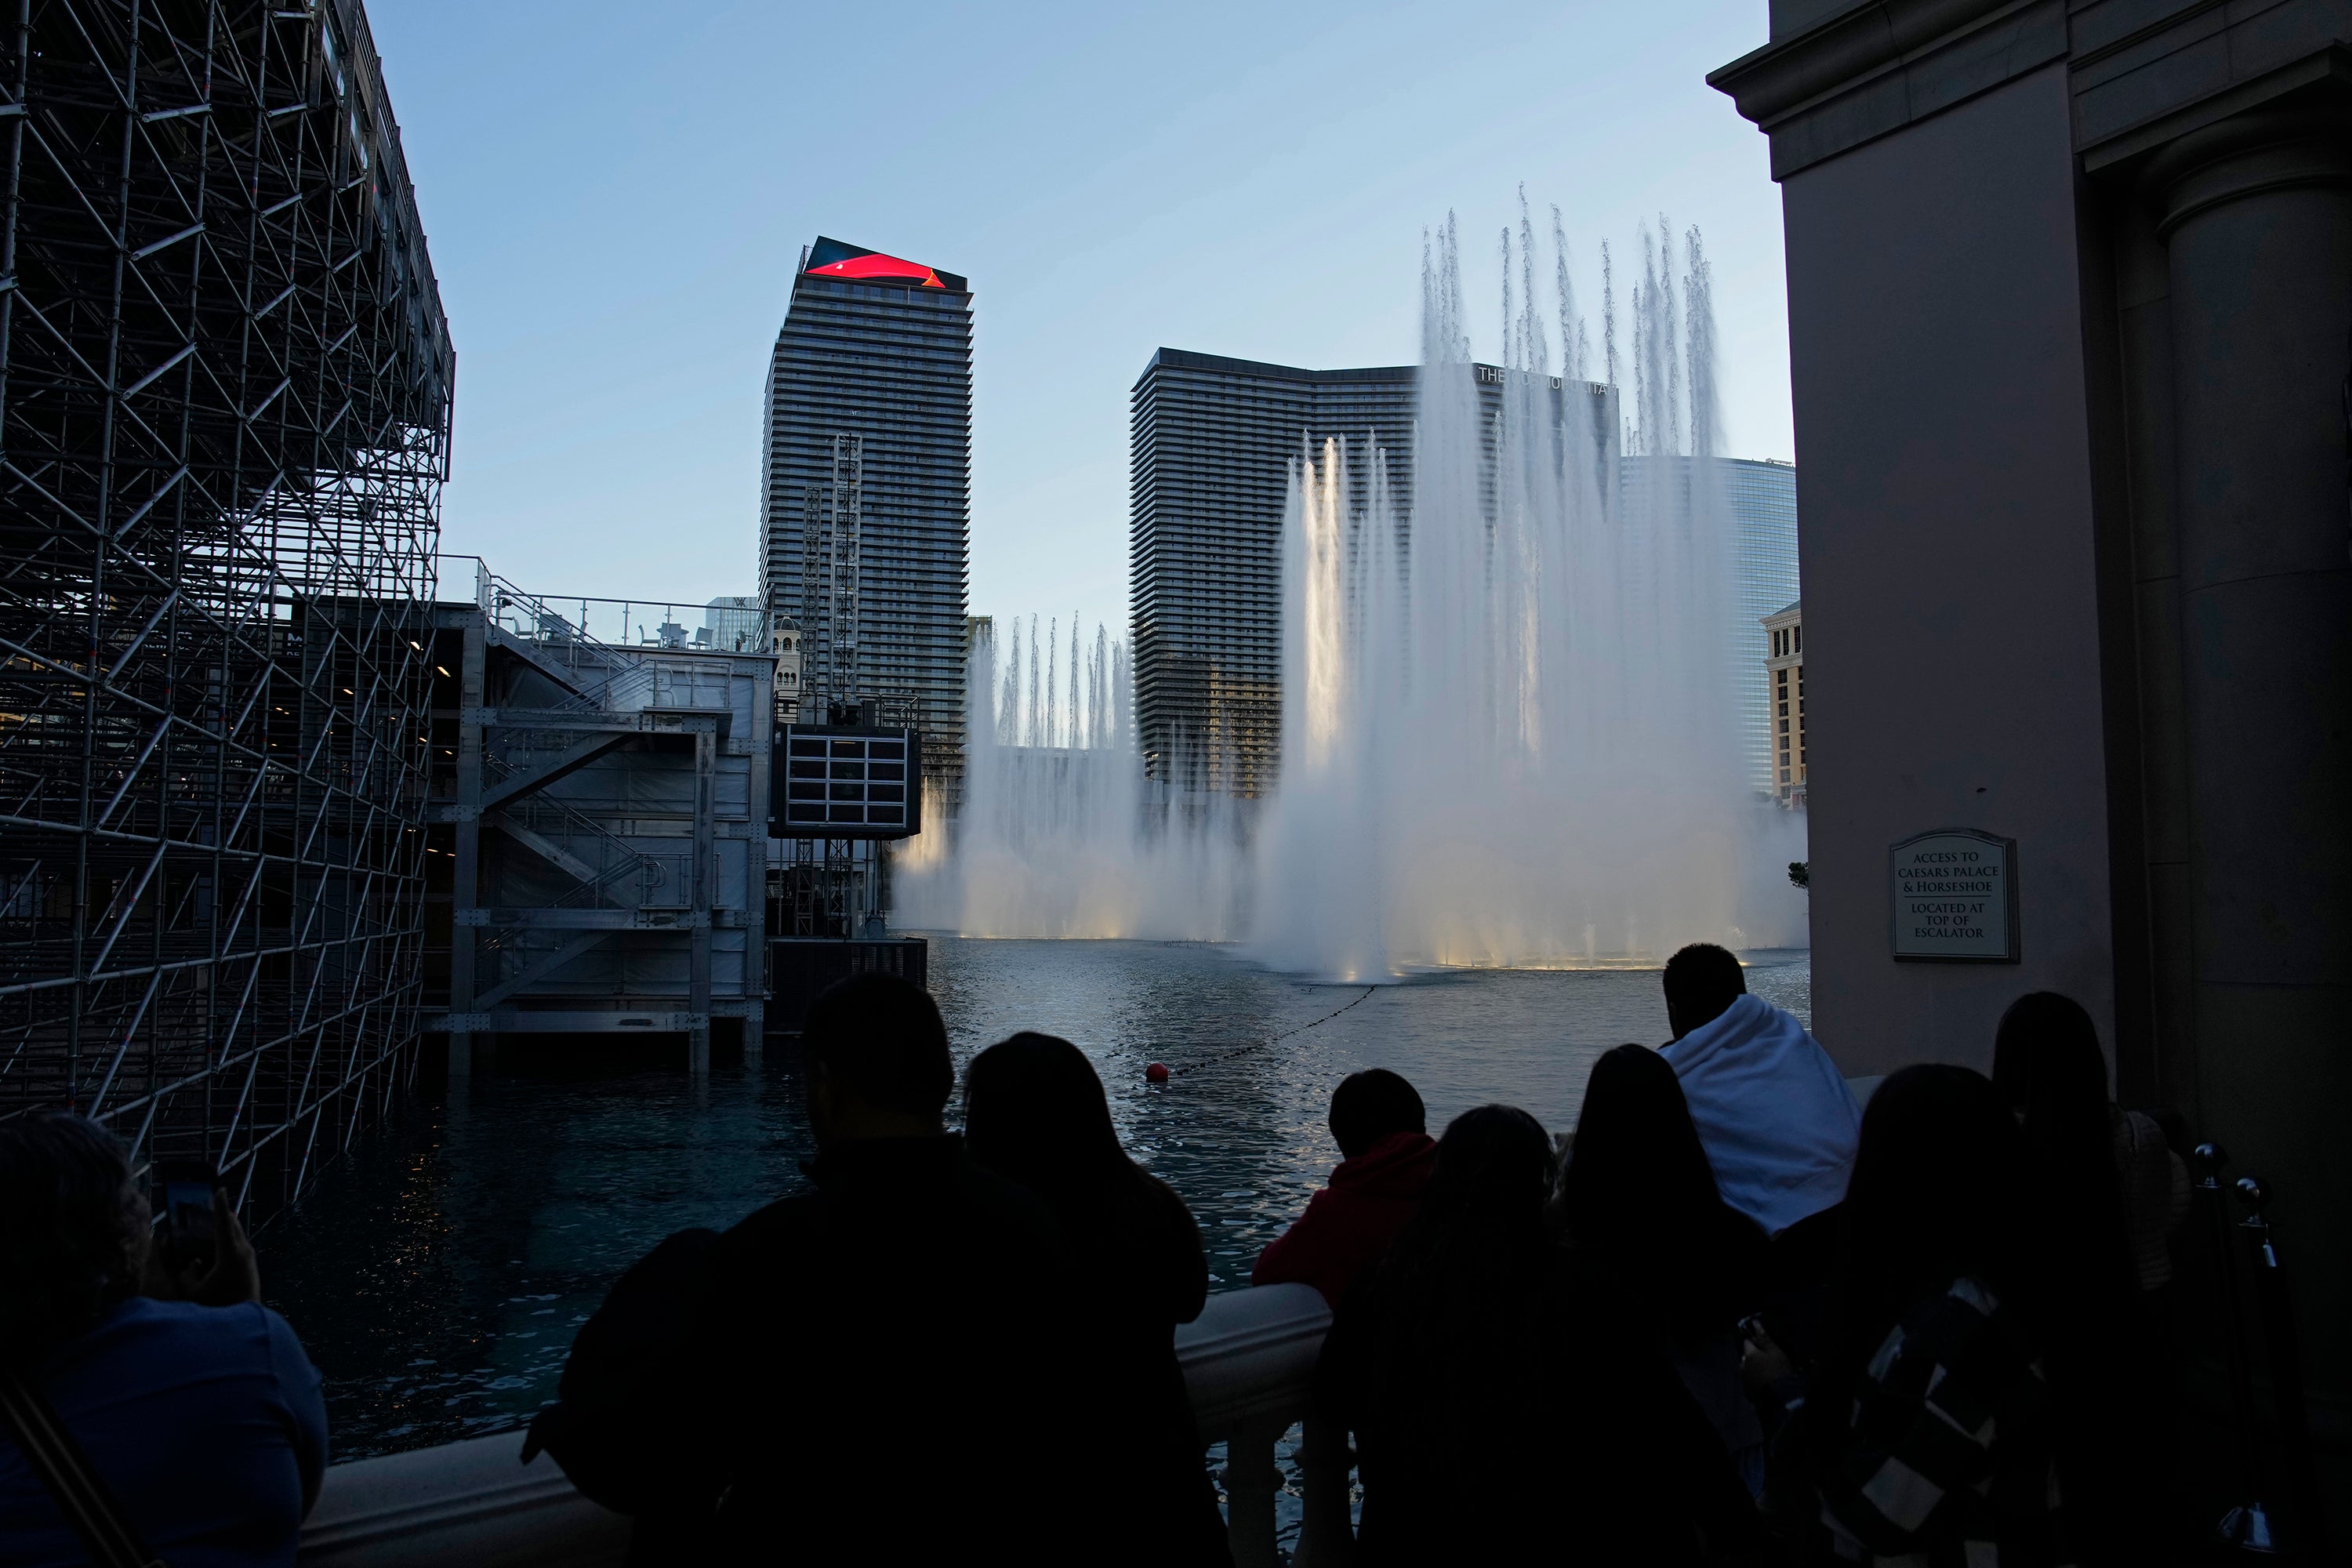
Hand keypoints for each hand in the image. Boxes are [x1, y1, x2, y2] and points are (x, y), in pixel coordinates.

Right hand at [142, 1188, 261, 1305]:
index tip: (219, 1189)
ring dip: (225, 1227)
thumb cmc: (217, 1308)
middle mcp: (244, 1252)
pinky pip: (239, 1244)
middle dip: (221, 1214)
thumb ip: (187, 1274)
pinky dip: (229, 1238)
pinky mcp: (251, 1265)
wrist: (244, 1320)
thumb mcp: (193, 1292)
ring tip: (211, 1220)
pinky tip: (218, 1243)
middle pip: (233, 1225)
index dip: (219, 1205)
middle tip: (210, 1202)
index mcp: (230, 1254)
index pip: (223, 1223)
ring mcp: (250, 1258)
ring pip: (237, 1235)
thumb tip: (192, 1262)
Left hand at [1741, 1322, 1793, 1403]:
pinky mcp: (1747, 1392)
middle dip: (1753, 1356)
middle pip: (1746, 1356)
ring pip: (1747, 1369)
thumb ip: (1764, 1338)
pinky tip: (1765, 1382)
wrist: (1780, 1398)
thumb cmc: (1779, 1370)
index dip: (1754, 1340)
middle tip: (1767, 1359)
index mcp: (1749, 1354)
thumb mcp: (1775, 1352)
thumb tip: (1755, 1322)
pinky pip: (1750, 1381)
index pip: (1747, 1342)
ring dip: (1754, 1368)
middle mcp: (1743, 1365)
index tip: (1761, 1342)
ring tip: (1767, 1372)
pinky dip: (1755, 1380)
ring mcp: (1744, 1380)